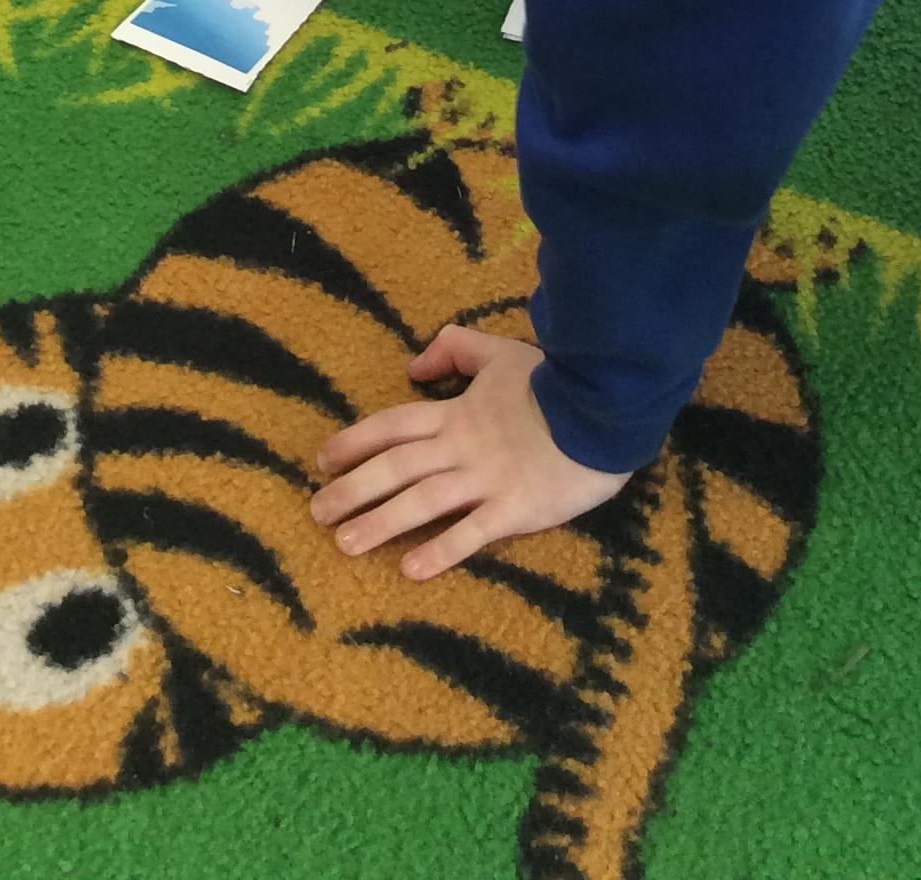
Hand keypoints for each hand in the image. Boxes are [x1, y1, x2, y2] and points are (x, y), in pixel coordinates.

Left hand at [312, 327, 633, 578]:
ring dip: (380, 523)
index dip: (354, 442)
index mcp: (457, 412)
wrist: (605, 408)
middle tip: (315, 512)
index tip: (321, 461)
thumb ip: (455, 350)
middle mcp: (462, 448)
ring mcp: (486, 480)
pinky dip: (440, 551)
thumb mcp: (500, 352)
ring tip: (344, 545)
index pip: (393, 426)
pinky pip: (471, 534)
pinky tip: (410, 570)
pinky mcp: (515, 510)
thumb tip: (411, 363)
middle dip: (352, 489)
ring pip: (422, 502)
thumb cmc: (554, 382)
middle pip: (396, 467)